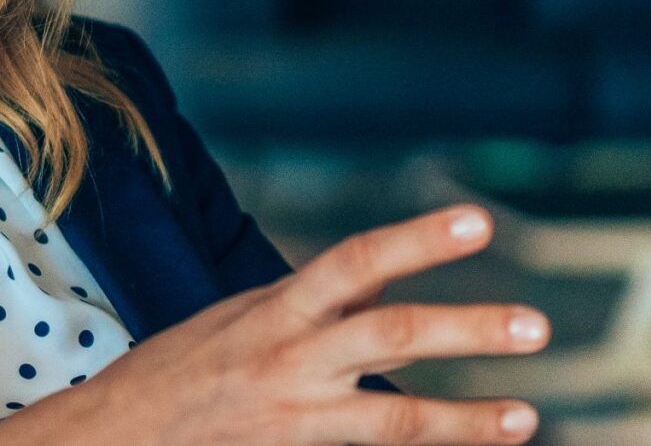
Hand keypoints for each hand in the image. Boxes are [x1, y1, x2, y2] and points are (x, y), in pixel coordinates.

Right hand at [0, 205, 548, 445]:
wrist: (114, 437)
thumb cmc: (178, 372)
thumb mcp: (237, 319)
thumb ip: (313, 309)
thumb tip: (382, 291)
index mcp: (274, 312)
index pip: (354, 262)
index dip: (416, 241)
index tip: (477, 226)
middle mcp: (290, 362)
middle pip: (391, 337)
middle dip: (467, 330)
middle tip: (535, 326)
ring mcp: (294, 419)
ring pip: (396, 420)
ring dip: (467, 420)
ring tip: (524, 418)